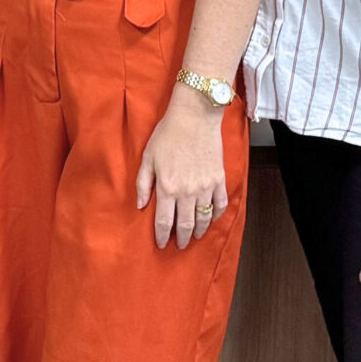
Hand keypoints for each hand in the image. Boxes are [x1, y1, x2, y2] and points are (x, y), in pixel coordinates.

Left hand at [136, 94, 228, 249]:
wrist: (195, 116)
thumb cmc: (168, 134)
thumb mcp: (147, 157)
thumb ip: (143, 183)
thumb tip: (140, 205)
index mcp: (167, 187)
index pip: (163, 221)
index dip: (161, 235)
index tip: (161, 244)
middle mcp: (187, 191)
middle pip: (185, 224)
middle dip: (181, 238)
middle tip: (179, 245)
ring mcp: (206, 187)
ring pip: (203, 218)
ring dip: (198, 231)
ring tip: (194, 236)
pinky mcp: (219, 179)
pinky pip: (220, 204)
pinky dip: (216, 215)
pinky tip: (211, 219)